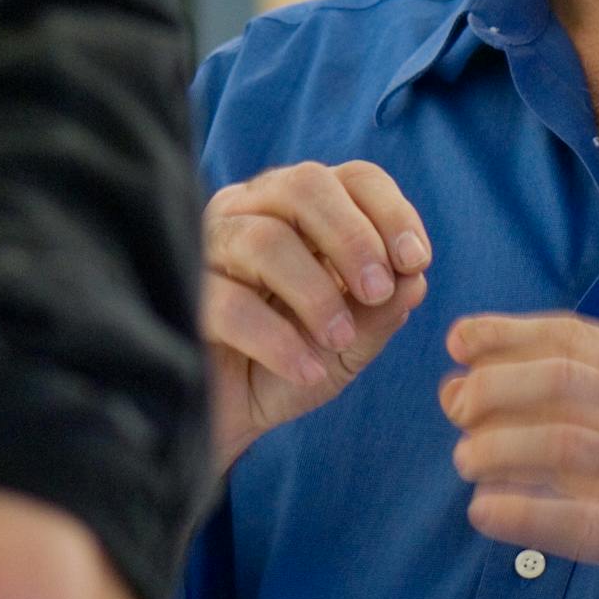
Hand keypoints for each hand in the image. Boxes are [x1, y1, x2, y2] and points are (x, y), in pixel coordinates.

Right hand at [203, 161, 431, 472]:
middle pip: (304, 186)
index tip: (415, 261)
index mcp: (302, 208)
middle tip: (377, 291)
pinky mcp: (183, 295)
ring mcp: (210, 246)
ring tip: (340, 339)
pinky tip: (307, 370)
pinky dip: (279, 339)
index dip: (391, 212)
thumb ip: (382, 309)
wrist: (233, 419)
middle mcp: (252, 210)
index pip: (353, 178)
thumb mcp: (352, 341)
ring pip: (265, 238)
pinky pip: (229, 302)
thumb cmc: (294, 361)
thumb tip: (413, 278)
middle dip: (353, 238)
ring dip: (316, 291)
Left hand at [440, 312, 598, 598]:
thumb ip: (575, 406)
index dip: (508, 334)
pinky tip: (482, 513)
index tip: (459, 341)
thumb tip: (466, 383)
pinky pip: (571, 518)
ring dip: (496, 448)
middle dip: (494, 385)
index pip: (576, 338)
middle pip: (562, 380)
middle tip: (456, 407)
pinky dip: (517, 512)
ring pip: (561, 443)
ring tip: (465, 461)